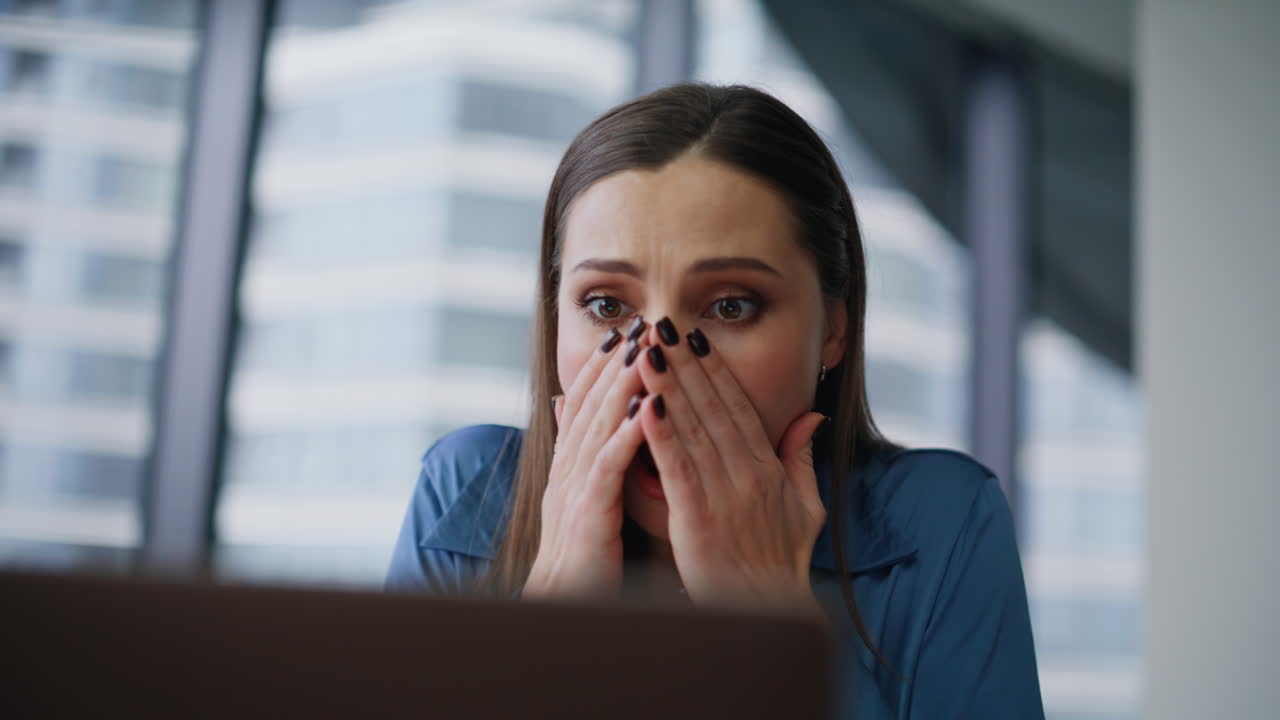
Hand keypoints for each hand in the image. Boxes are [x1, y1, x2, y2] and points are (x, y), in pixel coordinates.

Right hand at [523, 324, 650, 599]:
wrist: (562, 604)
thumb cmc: (582, 557)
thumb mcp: (581, 498)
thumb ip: (582, 455)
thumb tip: (568, 409)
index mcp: (570, 465)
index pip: (585, 403)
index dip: (601, 366)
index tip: (623, 332)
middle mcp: (568, 469)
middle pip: (590, 404)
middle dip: (612, 362)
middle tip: (635, 324)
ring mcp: (575, 489)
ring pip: (597, 426)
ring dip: (619, 386)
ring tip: (640, 351)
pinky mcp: (588, 513)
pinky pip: (607, 467)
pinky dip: (624, 435)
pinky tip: (645, 411)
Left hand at [633, 320, 827, 614]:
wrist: (768, 612)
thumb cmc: (782, 564)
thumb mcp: (805, 507)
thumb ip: (801, 458)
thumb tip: (810, 417)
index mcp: (767, 467)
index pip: (736, 406)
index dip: (713, 368)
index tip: (693, 334)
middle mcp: (747, 473)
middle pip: (711, 406)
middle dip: (684, 361)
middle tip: (661, 322)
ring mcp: (724, 494)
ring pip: (691, 428)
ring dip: (667, 385)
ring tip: (645, 348)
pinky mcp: (699, 518)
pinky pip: (676, 468)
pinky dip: (660, 434)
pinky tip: (642, 404)